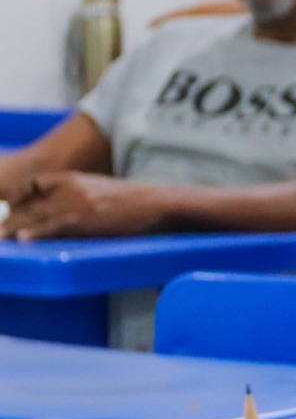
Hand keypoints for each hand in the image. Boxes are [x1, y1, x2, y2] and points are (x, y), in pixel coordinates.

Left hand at [0, 172, 161, 240]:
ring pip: (34, 216)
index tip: (7, 208)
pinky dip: (35, 232)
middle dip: (8, 216)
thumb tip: (74, 211)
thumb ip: (82, 197)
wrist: (157, 202)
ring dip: (12, 227)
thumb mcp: (103, 192)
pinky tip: (22, 239)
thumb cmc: (135, 201)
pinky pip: (53, 226)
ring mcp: (76, 204)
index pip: (34, 184)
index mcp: (73, 179)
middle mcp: (68, 188)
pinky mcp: (85, 220)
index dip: (17, 196)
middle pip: (28, 202)